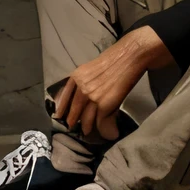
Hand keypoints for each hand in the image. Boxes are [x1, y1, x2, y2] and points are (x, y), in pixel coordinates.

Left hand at [53, 27, 172, 140]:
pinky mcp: (104, 106)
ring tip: (90, 133)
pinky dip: (106, 131)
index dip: (61, 109)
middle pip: (74, 111)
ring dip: (89, 128)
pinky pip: (101, 124)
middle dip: (73, 121)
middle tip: (74, 128)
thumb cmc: (115, 58)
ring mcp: (92, 98)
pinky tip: (110, 133)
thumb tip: (83, 95)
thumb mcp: (92, 67)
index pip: (64, 96)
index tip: (59, 117)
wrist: (129, 56)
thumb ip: (84, 80)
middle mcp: (81, 88)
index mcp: (76, 76)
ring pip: (86, 120)